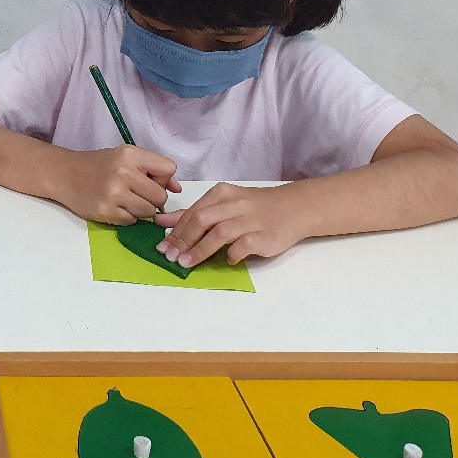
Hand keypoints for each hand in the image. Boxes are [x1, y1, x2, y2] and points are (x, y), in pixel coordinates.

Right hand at [53, 145, 180, 223]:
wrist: (65, 174)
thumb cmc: (98, 165)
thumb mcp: (126, 157)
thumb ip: (154, 169)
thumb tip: (178, 189)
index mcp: (130, 155)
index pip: (168, 169)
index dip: (162, 178)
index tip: (149, 180)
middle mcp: (123, 172)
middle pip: (160, 196)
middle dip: (152, 198)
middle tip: (136, 194)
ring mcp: (113, 194)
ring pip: (148, 212)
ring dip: (141, 210)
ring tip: (125, 201)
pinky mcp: (106, 211)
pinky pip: (132, 222)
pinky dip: (127, 218)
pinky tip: (115, 207)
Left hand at [153, 182, 306, 267]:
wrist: (294, 207)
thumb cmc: (254, 208)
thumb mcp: (223, 203)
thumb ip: (195, 213)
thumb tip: (163, 223)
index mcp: (221, 193)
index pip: (193, 212)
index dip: (175, 231)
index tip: (162, 247)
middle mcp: (235, 204)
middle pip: (202, 220)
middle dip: (183, 240)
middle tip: (170, 257)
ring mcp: (250, 219)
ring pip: (220, 233)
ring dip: (200, 250)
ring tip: (187, 263)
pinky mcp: (265, 235)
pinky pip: (244, 245)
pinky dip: (232, 254)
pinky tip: (227, 261)